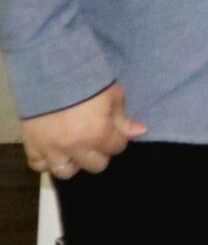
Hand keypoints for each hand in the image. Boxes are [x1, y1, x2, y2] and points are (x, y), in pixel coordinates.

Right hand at [22, 86, 144, 179]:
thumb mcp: (113, 95)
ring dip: (73, 162)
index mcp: (97, 134)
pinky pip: (38, 165)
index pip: (116, 148)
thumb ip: (124, 118)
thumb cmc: (88, 81)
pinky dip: (46, 161)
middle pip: (94, 165)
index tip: (114, 131)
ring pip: (65, 171)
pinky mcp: (31, 145)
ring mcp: (51, 148)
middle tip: (95, 140)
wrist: (51, 72)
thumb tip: (140, 132)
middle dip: (99, 153)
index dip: (118, 139)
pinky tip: (54, 151)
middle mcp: (74, 147)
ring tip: (74, 150)